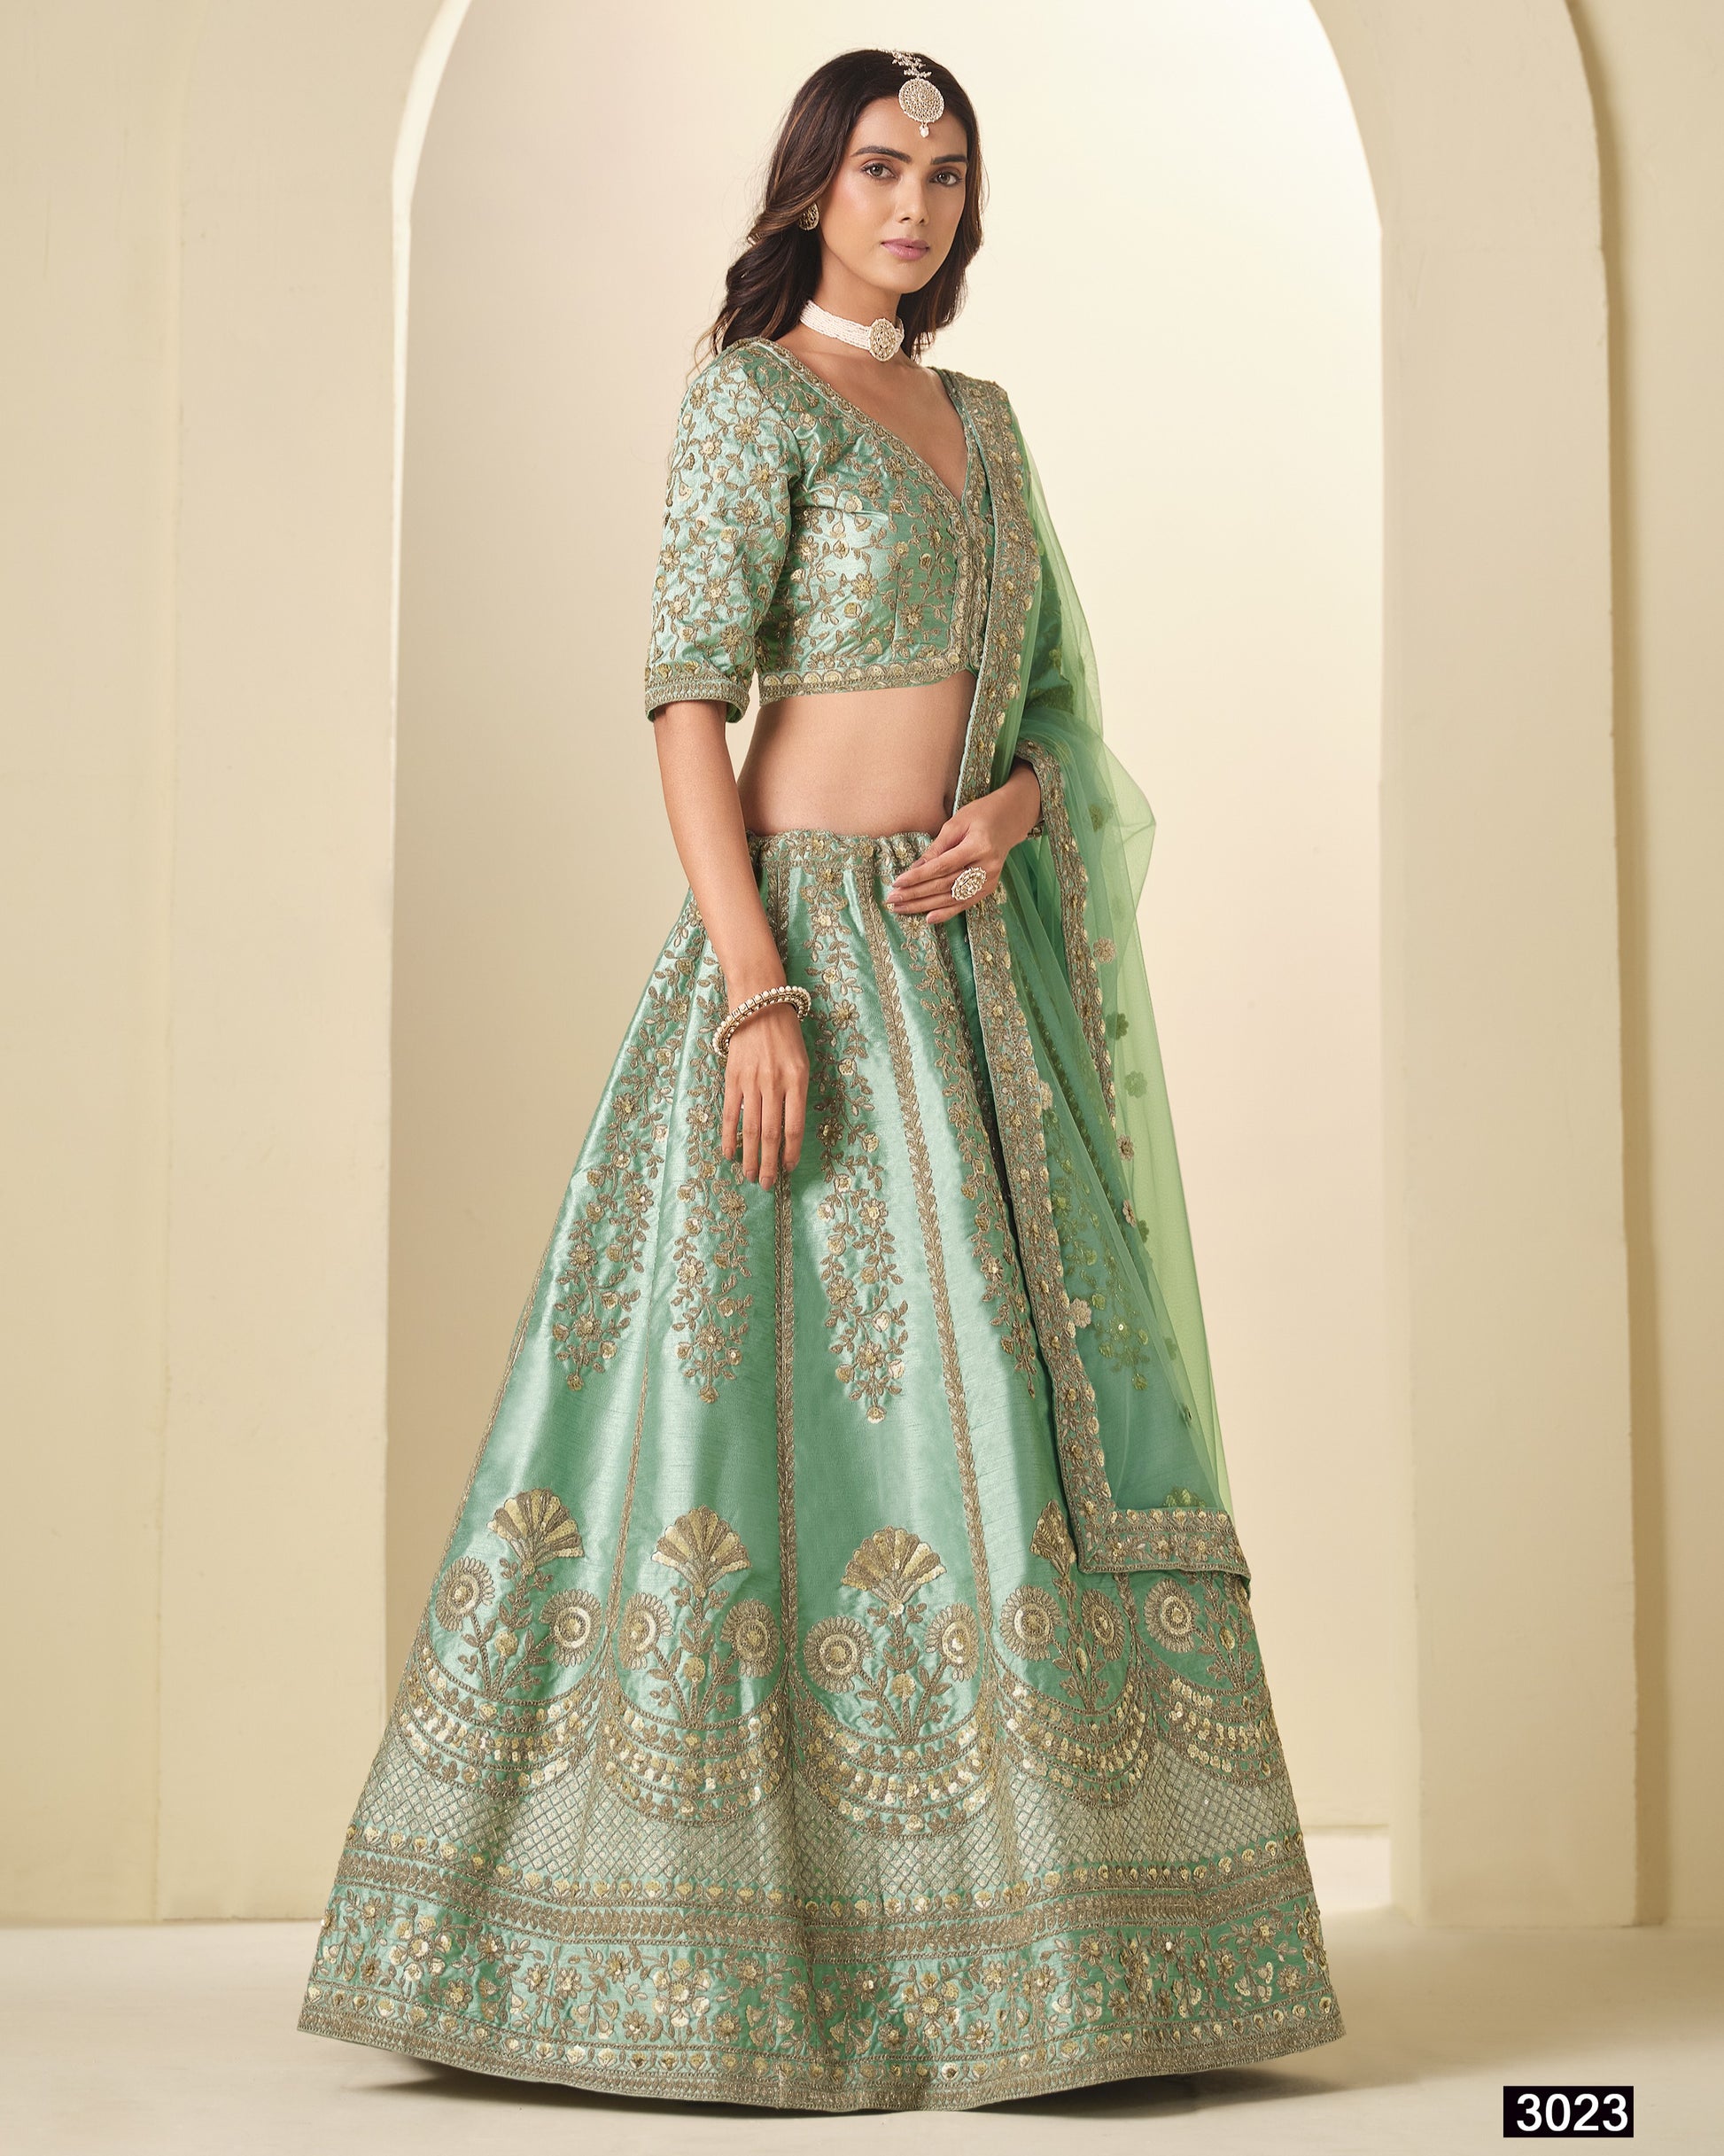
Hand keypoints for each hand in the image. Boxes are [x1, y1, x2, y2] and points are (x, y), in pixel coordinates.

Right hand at [720, 1002, 808, 1189]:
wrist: (759, 1004)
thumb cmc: (786, 1034)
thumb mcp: (801, 1062)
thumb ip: (796, 1094)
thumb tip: (788, 1130)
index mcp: (797, 1080)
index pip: (794, 1127)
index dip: (791, 1152)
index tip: (788, 1169)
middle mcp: (774, 1083)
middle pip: (771, 1133)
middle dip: (769, 1163)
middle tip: (767, 1185)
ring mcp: (751, 1082)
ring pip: (750, 1128)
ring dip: (750, 1157)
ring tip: (751, 1176)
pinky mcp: (732, 1078)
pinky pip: (729, 1113)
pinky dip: (728, 1136)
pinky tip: (730, 1154)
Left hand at [884, 764, 1042, 923]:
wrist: (1009, 820)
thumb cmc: (979, 816)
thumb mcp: (956, 824)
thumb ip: (936, 848)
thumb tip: (913, 869)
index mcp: (978, 846)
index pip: (942, 866)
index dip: (918, 876)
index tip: (897, 882)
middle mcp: (986, 866)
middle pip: (945, 885)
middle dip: (916, 894)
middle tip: (893, 900)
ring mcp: (990, 880)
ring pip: (952, 898)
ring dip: (925, 906)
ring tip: (902, 909)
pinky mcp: (989, 887)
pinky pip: (965, 903)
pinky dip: (946, 912)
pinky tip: (928, 918)